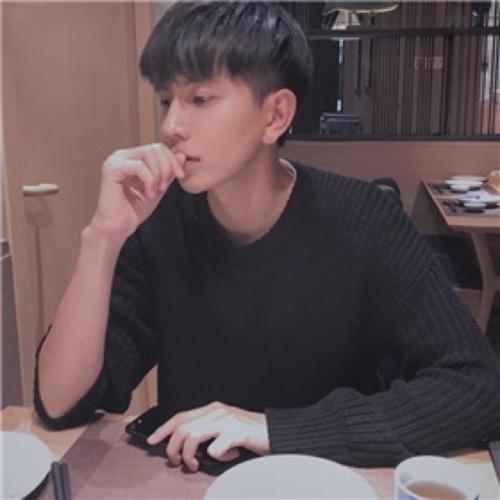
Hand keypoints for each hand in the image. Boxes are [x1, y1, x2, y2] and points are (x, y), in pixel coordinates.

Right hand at [89, 143, 185, 239]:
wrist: (119, 227)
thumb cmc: (134, 209)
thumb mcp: (159, 187)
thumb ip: (169, 171)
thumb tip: (182, 154)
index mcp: (133, 157)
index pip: (158, 148)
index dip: (173, 160)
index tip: (181, 176)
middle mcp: (123, 155)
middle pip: (155, 148)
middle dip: (168, 167)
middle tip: (165, 187)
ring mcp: (116, 161)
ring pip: (149, 154)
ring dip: (159, 174)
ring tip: (157, 191)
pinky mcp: (111, 169)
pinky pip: (139, 166)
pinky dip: (150, 181)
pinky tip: (149, 194)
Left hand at [146, 402, 269, 471]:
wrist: (276, 431)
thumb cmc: (250, 433)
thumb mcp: (225, 428)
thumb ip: (208, 432)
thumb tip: (185, 448)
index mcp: (212, 409)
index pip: (180, 416)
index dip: (163, 429)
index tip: (151, 441)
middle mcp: (217, 411)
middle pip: (182, 427)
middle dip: (172, 447)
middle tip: (176, 461)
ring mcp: (226, 420)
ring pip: (192, 436)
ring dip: (188, 455)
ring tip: (195, 465)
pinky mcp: (236, 432)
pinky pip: (214, 449)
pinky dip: (217, 458)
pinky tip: (229, 456)